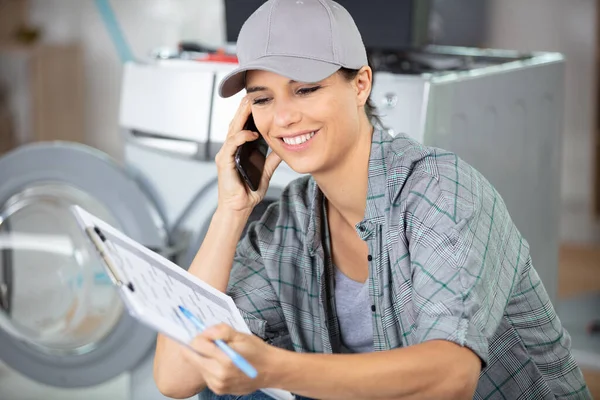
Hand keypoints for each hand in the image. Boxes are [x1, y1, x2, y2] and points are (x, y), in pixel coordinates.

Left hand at [182, 323, 280, 395]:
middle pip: (193, 357)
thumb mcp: (241, 336)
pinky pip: (205, 375)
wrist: (270, 370)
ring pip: (198, 366)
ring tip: (219, 354)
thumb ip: (221, 331)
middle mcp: (220, 374)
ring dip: (203, 358)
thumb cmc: (258, 352)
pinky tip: (221, 364)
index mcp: (225, 359)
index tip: (206, 334)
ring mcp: (218, 384)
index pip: (196, 345)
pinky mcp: (218, 390)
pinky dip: (209, 367)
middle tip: (209, 342)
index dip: (199, 337)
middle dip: (198, 347)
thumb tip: (205, 331)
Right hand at [214, 97, 281, 213]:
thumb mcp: (266, 170)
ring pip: (232, 129)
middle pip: (236, 122)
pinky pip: (231, 144)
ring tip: (251, 105)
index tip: (260, 99)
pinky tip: (252, 133)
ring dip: (242, 116)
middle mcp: (230, 148)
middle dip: (244, 107)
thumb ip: (272, 158)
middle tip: (253, 94)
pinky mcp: (224, 162)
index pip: (243, 124)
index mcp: (239, 148)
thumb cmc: (249, 190)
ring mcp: (225, 154)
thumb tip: (285, 146)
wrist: (240, 207)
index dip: (249, 111)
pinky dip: (241, 137)